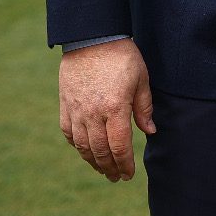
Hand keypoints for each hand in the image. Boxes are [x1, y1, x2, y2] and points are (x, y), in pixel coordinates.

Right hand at [58, 37, 155, 181]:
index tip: (129, 174)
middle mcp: (92, 114)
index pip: (119, 147)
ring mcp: (76, 110)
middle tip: (117, 177)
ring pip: (82, 146)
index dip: (124, 164)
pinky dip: (77, 145)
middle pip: (100, 151)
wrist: (91, 37)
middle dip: (110, 168)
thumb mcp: (141, 79)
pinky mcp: (65, 105)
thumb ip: (144, 108)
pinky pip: (69, 132)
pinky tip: (85, 150)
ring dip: (93, 161)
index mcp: (114, 108)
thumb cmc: (122, 56)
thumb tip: (150, 132)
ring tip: (103, 169)